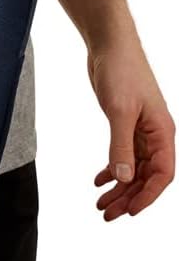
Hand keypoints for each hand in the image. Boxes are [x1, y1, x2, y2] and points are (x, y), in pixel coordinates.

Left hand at [87, 40, 174, 220]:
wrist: (109, 46)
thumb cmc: (121, 72)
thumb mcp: (119, 111)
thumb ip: (121, 145)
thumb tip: (124, 177)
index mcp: (162, 132)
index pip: (162, 174)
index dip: (148, 196)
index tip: (130, 212)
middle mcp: (155, 134)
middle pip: (146, 176)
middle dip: (129, 197)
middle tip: (107, 214)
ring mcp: (140, 130)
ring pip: (133, 168)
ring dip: (119, 187)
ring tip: (100, 204)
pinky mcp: (125, 124)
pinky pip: (123, 155)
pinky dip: (112, 169)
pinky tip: (99, 180)